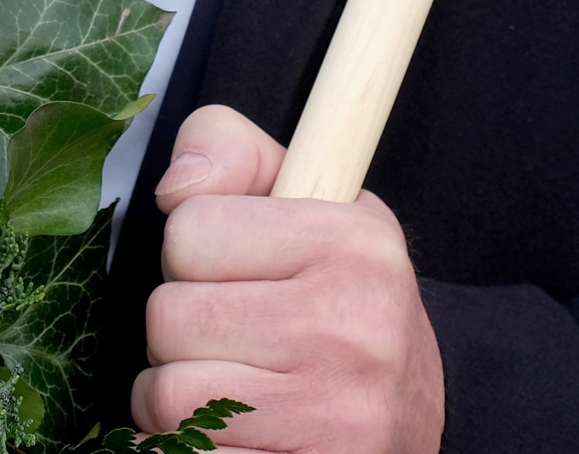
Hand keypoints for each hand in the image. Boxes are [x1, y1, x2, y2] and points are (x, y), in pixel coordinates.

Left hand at [132, 105, 444, 453]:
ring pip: (167, 396)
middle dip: (182, 333)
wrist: (411, 418)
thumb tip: (173, 188)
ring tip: (231, 389)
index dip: (195, 255)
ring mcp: (334, 415)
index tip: (239, 275)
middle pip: (168, 318)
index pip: (189, 228)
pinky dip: (187, 451)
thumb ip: (229, 154)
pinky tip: (234, 437)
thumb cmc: (336, 301)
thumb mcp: (304, 203)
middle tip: (233, 341)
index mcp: (354, 244)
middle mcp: (353, 328)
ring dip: (177, 399)